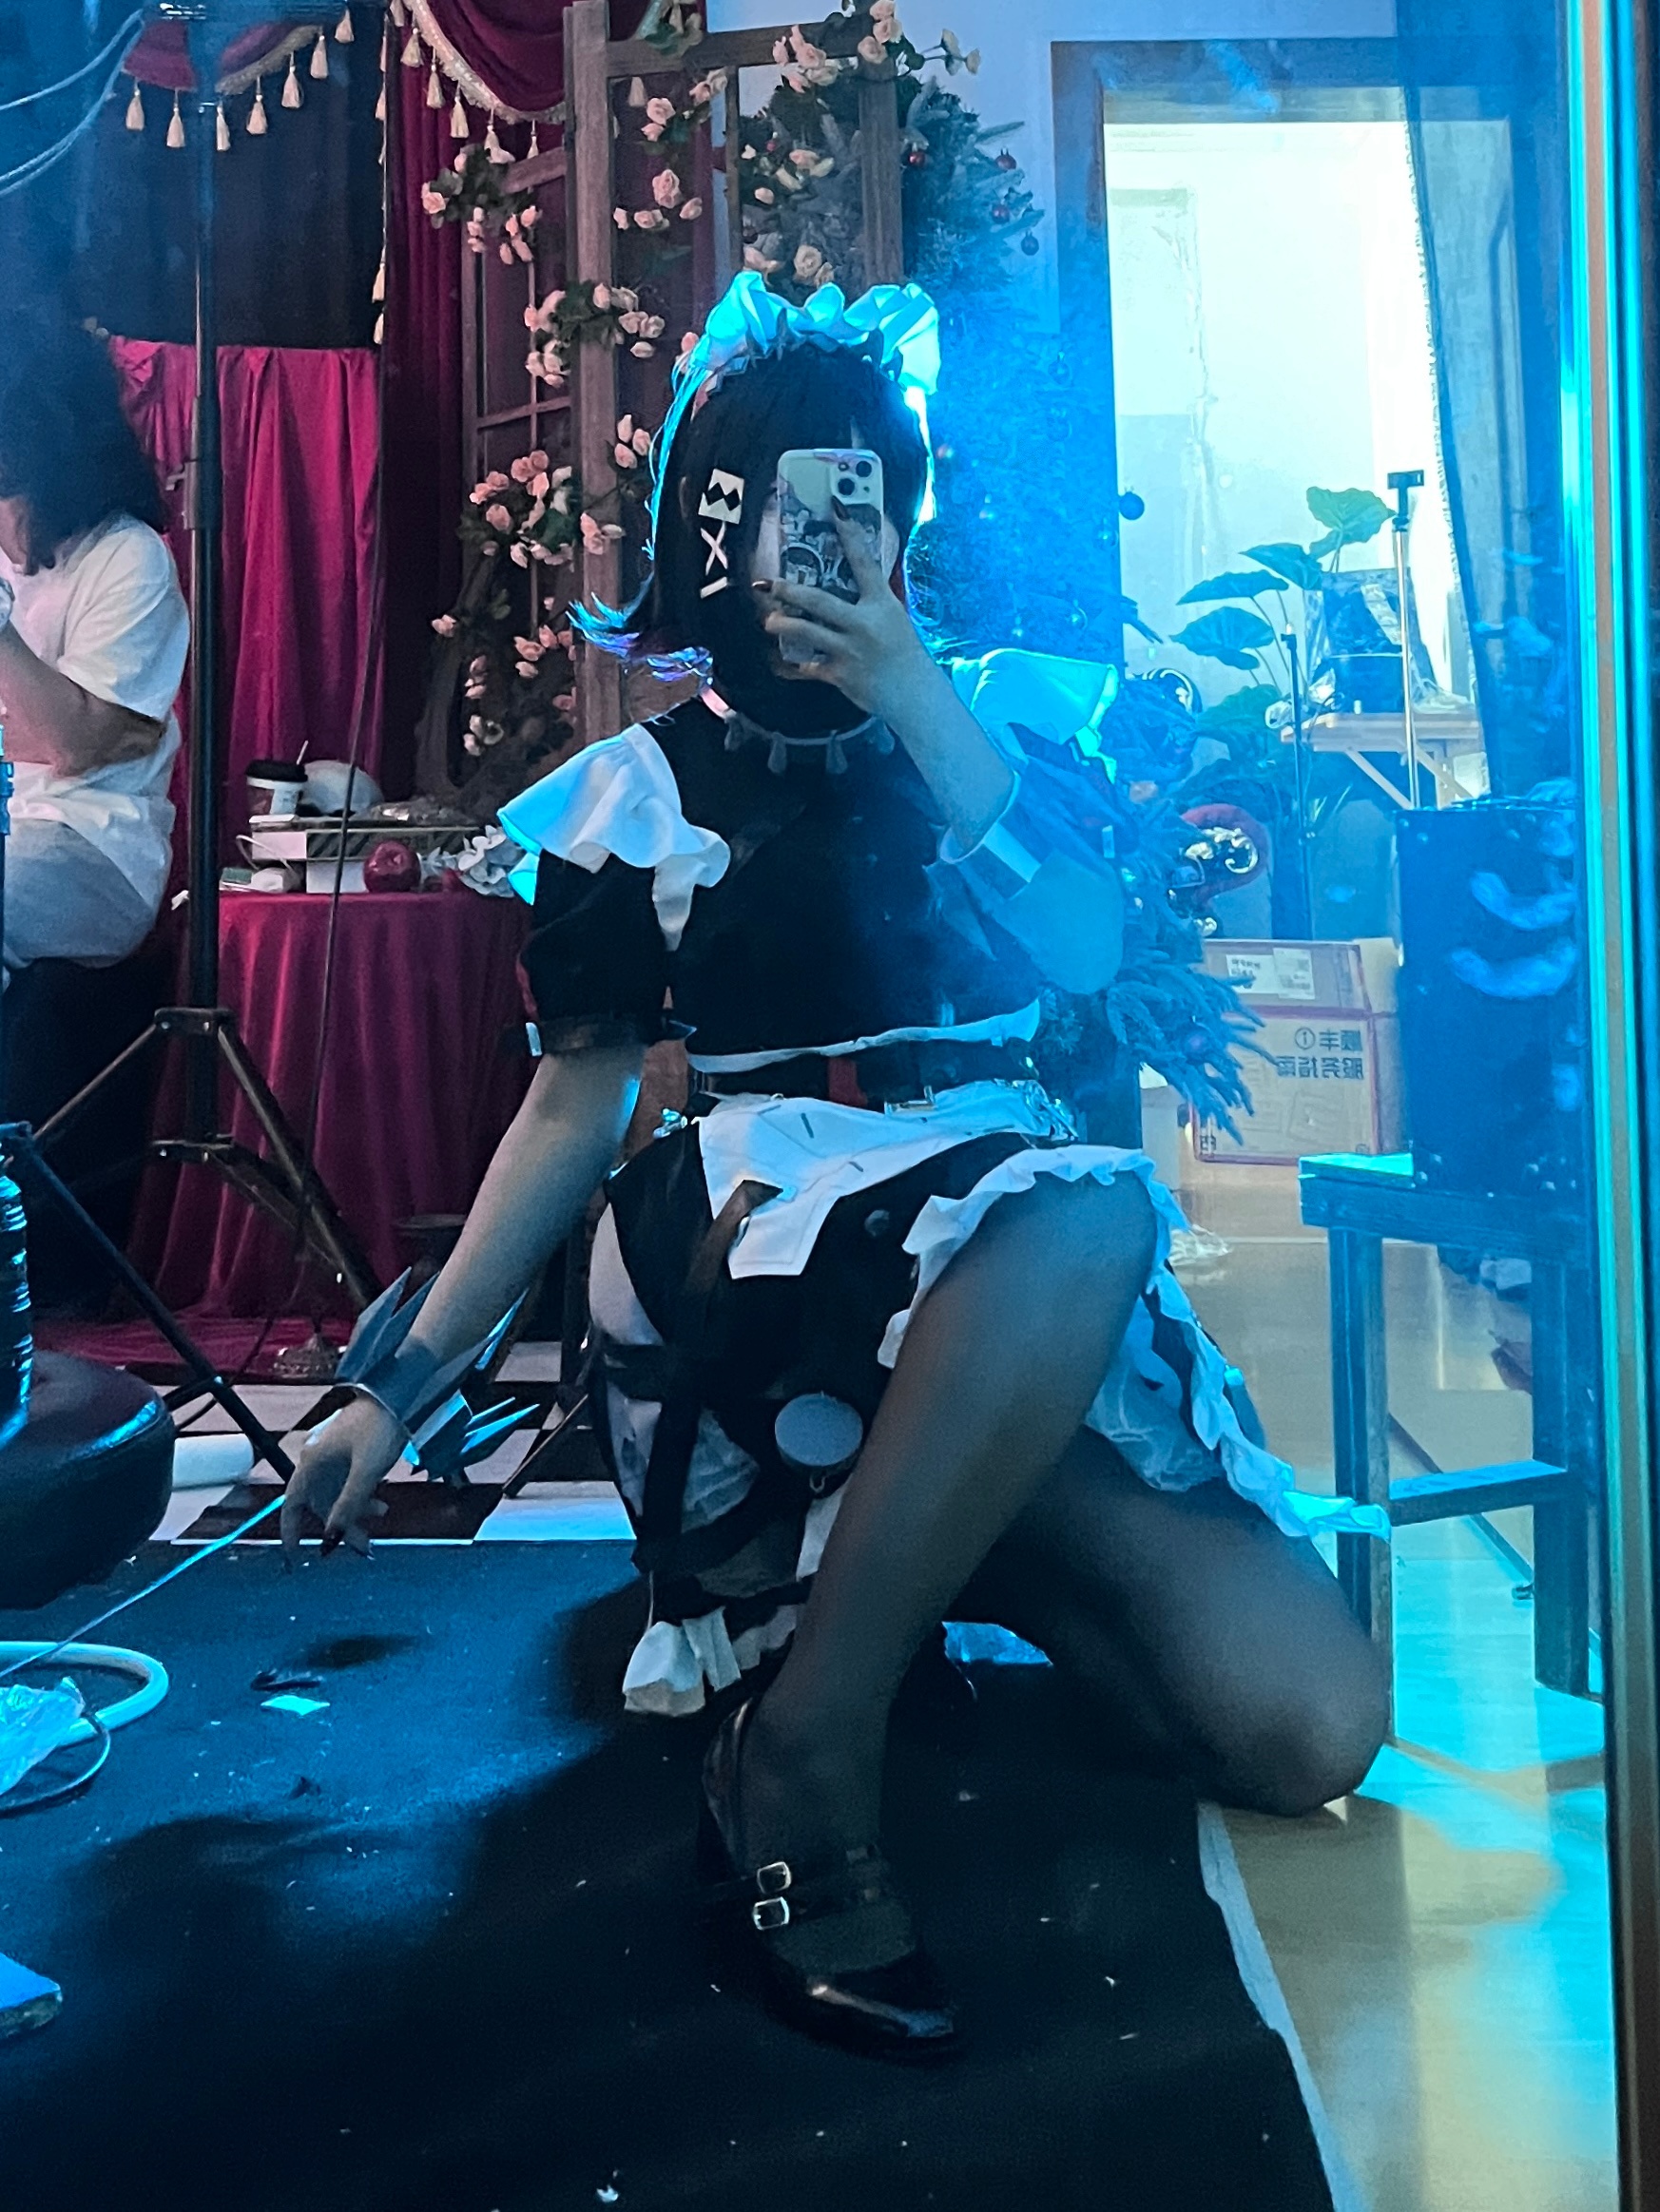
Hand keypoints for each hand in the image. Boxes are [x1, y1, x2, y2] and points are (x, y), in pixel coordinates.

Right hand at [280, 1393, 403, 1561]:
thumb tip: (333, 1537)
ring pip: (338, 1495)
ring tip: (382, 1513)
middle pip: (321, 1504)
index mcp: (311, 1462)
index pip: (292, 1504)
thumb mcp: (366, 1470)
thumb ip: (349, 1504)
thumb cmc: (379, 1427)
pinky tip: (380, 1502)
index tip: (294, 1555)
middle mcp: (317, 1460)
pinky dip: (362, 1497)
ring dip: (356, 1511)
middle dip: (340, 1526)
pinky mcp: (350, 1453)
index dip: (290, 1530)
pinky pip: (349, 1484)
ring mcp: (333, 1456)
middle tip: (365, 1546)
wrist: (398, 1393)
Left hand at [755, 510, 934, 722]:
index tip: (836, 509)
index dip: (850, 533)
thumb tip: (854, 586)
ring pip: (806, 632)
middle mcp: (864, 624)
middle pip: (819, 600)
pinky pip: (809, 666)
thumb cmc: (907, 657)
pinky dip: (796, 664)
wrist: (915, 696)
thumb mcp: (896, 620)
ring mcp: (849, 650)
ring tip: (770, 622)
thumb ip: (873, 603)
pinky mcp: (840, 674)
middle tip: (771, 585)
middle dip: (790, 591)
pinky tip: (784, 661)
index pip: (865, 562)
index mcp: (882, 605)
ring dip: (783, 626)